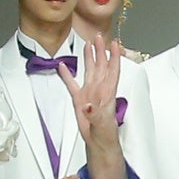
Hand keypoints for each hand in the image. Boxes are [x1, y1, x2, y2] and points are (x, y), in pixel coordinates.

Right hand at [68, 43, 127, 178]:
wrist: (99, 143)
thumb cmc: (106, 134)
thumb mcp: (101, 125)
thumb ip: (94, 115)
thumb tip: (87, 106)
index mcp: (108, 93)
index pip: (113, 71)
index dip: (114, 57)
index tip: (115, 43)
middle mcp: (99, 89)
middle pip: (101, 65)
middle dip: (100, 50)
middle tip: (98, 35)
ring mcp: (89, 93)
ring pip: (89, 70)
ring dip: (88, 57)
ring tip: (87, 43)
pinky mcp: (79, 99)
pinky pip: (72, 84)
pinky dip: (67, 75)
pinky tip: (63, 65)